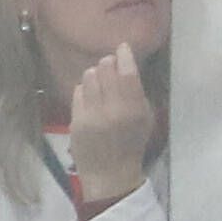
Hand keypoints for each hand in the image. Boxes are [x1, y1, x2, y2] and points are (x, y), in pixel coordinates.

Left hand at [66, 43, 157, 201]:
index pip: (128, 73)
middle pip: (105, 69)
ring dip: (95, 74)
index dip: (124, 55)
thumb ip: (137, 94)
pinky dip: (84, 90)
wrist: (110, 173)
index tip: (123, 47)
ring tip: (100, 82)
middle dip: (108, 63)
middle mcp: (112, 110)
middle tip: (111, 66)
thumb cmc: (132, 144)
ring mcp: (92, 115)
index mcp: (134, 111)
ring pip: (89, 76)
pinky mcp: (76, 119)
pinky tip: (91, 98)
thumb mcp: (145, 120)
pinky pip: (78, 91)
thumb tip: (126, 65)